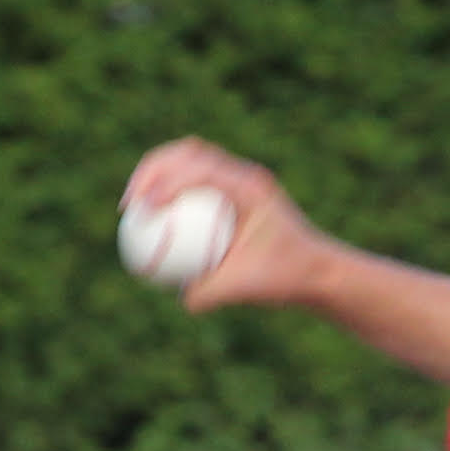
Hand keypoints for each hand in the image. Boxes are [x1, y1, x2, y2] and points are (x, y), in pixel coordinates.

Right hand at [125, 138, 328, 314]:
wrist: (318, 270)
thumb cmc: (288, 277)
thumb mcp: (248, 289)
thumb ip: (213, 293)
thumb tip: (180, 298)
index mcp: (251, 188)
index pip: (200, 170)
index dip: (165, 183)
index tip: (143, 208)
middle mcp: (245, 175)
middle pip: (188, 152)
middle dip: (151, 169)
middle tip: (130, 204)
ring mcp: (240, 179)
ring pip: (189, 160)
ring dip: (158, 174)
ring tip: (135, 205)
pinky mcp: (233, 190)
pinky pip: (195, 184)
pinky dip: (171, 193)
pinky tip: (153, 221)